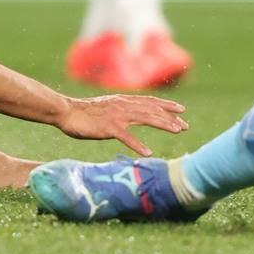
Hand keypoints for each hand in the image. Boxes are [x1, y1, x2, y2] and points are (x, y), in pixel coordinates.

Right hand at [54, 92, 187, 156]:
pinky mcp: (108, 127)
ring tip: (177, 131)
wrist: (67, 112)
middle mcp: (124, 105)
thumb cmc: (86, 112)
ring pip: (145, 118)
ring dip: (163, 124)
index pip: (150, 101)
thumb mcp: (108, 107)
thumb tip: (133, 113)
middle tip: (186, 126)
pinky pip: (126, 137)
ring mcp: (117, 116)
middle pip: (152, 109)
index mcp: (124, 101)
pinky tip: (148, 152)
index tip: (182, 110)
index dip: (167, 105)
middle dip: (171, 117)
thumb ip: (121, 110)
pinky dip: (138, 144)